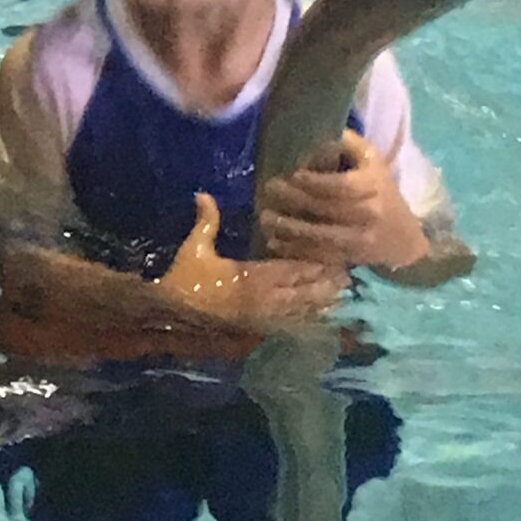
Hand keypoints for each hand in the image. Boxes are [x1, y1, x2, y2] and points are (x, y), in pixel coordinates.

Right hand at [161, 194, 346, 325]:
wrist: (172, 311)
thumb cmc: (184, 278)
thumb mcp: (194, 248)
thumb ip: (206, 222)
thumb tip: (203, 193)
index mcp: (250, 277)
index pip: (290, 269)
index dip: (314, 264)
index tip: (334, 255)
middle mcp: (261, 298)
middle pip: (302, 291)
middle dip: (325, 283)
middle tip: (349, 274)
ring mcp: (261, 316)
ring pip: (300, 309)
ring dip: (322, 302)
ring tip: (345, 295)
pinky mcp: (257, 327)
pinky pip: (288, 324)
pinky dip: (307, 320)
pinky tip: (323, 317)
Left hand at [256, 134, 430, 273]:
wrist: (403, 238)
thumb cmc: (381, 190)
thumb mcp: (372, 161)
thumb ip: (348, 144)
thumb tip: (317, 128)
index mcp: (373, 186)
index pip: (343, 186)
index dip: (316, 182)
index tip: (293, 174)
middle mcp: (368, 213)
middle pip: (327, 209)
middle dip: (295, 201)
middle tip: (268, 189)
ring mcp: (359, 239)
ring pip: (321, 236)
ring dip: (290, 229)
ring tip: (265, 218)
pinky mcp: (349, 258)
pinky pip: (319, 256)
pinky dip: (295, 251)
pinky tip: (274, 242)